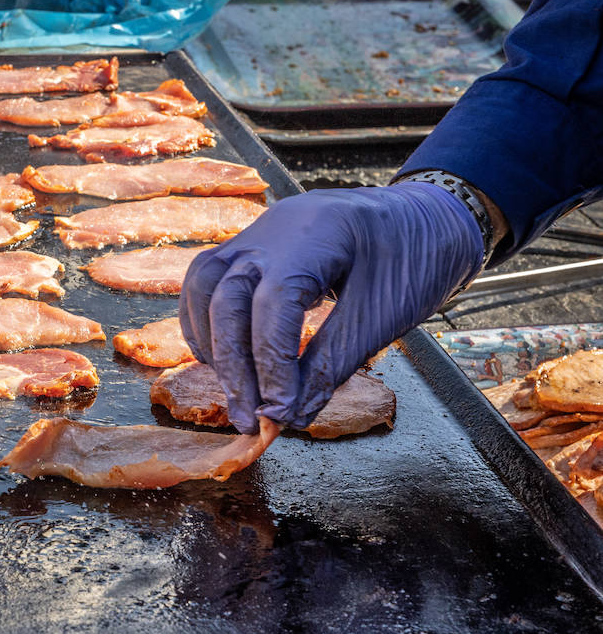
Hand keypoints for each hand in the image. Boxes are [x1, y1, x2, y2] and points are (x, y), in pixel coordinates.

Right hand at [179, 182, 482, 431]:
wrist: (430, 215)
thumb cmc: (418, 256)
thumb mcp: (385, 314)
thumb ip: (333, 363)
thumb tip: (291, 414)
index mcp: (316, 234)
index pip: (271, 306)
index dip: (270, 365)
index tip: (278, 412)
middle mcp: (273, 229)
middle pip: (225, 298)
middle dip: (233, 365)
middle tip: (248, 417)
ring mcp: (257, 233)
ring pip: (204, 286)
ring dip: (211, 343)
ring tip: (234, 389)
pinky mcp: (252, 246)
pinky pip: (208, 281)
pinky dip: (206, 322)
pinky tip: (224, 357)